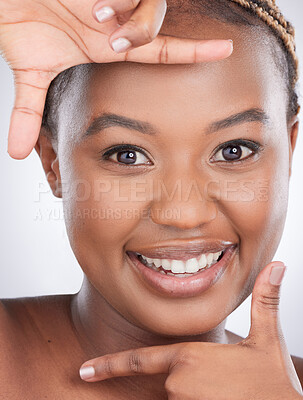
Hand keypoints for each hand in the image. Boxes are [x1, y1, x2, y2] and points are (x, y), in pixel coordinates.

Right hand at [0, 0, 232, 159]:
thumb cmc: (19, 24)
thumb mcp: (30, 74)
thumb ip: (28, 114)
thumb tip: (13, 155)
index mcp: (108, 48)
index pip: (161, 52)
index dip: (194, 53)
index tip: (225, 51)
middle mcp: (118, 24)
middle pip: (157, 31)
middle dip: (141, 36)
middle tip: (104, 36)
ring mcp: (116, 0)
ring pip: (154, 11)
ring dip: (130, 25)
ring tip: (97, 21)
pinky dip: (122, 7)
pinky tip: (96, 7)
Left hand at [79, 261, 302, 398]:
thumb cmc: (274, 384)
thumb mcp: (268, 340)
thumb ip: (265, 301)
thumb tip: (277, 265)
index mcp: (189, 357)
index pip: (140, 360)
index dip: (110, 365)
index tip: (85, 371)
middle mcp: (178, 383)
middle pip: (169, 381)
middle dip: (189, 382)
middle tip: (220, 384)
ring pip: (178, 399)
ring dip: (196, 395)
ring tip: (224, 392)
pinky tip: (219, 397)